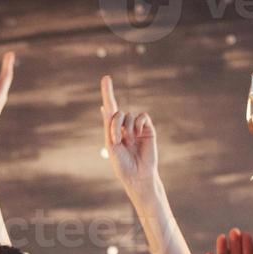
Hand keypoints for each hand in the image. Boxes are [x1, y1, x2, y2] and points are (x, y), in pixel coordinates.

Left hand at [100, 75, 156, 193]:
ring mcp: (137, 128)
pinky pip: (142, 116)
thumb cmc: (122, 164)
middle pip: (118, 113)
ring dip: (126, 128)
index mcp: (114, 131)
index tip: (106, 78)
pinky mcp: (148, 129)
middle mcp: (125, 127)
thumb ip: (109, 125)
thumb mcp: (111, 145)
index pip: (110, 109)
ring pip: (129, 115)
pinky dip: (138, 124)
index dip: (108, 93)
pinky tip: (138, 135)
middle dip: (115, 124)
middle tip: (116, 140)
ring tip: (128, 142)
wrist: (137, 175)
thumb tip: (104, 107)